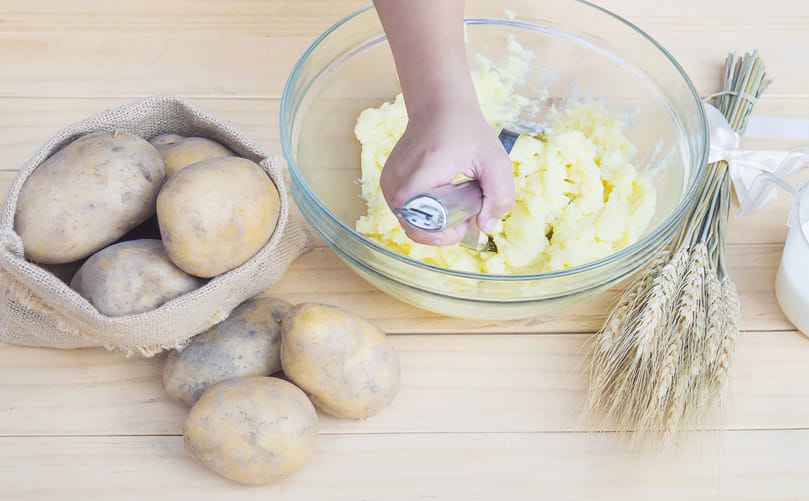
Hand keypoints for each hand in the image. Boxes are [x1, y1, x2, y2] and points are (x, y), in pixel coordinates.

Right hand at [380, 100, 513, 245]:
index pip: (424, 229)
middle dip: (442, 229)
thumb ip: (499, 196)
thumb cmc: (465, 129)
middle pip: (416, 230)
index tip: (466, 216)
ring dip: (432, 222)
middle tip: (462, 208)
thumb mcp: (495, 161)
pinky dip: (423, 212)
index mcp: (416, 180)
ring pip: (410, 224)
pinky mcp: (387, 183)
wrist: (438, 105)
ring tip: (451, 200)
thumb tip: (485, 227)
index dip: (448, 232)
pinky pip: (405, 212)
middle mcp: (394, 185)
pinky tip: (439, 196)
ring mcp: (387, 184)